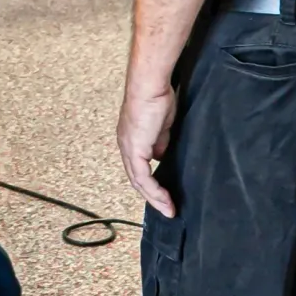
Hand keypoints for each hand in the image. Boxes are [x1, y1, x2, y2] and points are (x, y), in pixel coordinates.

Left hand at [117, 79, 177, 216]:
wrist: (150, 86)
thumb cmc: (157, 97)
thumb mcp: (161, 125)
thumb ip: (160, 141)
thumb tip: (161, 155)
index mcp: (131, 140)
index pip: (139, 168)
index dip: (151, 183)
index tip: (165, 195)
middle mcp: (126, 146)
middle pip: (137, 179)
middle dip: (153, 197)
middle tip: (168, 209)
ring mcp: (128, 149)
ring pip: (139, 182)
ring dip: (155, 198)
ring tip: (169, 209)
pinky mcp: (135, 150)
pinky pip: (143, 178)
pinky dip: (154, 191)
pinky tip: (165, 199)